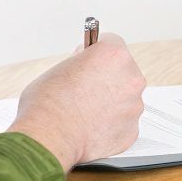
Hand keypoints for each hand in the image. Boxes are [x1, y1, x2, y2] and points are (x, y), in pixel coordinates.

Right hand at [8, 34, 145, 169]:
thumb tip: (85, 64)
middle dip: (108, 78)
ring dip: (111, 103)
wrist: (49, 137)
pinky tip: (91, 128)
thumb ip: (79, 62)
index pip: (112, 42)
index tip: (93, 58)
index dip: (98, 51)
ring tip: (86, 112)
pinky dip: (111, 126)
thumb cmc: (48, 103)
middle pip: (123, 71)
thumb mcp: (58, 68)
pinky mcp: (131, 130)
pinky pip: (123, 123)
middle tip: (87, 89)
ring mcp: (133, 106)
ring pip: (125, 99)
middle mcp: (130, 78)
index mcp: (113, 55)